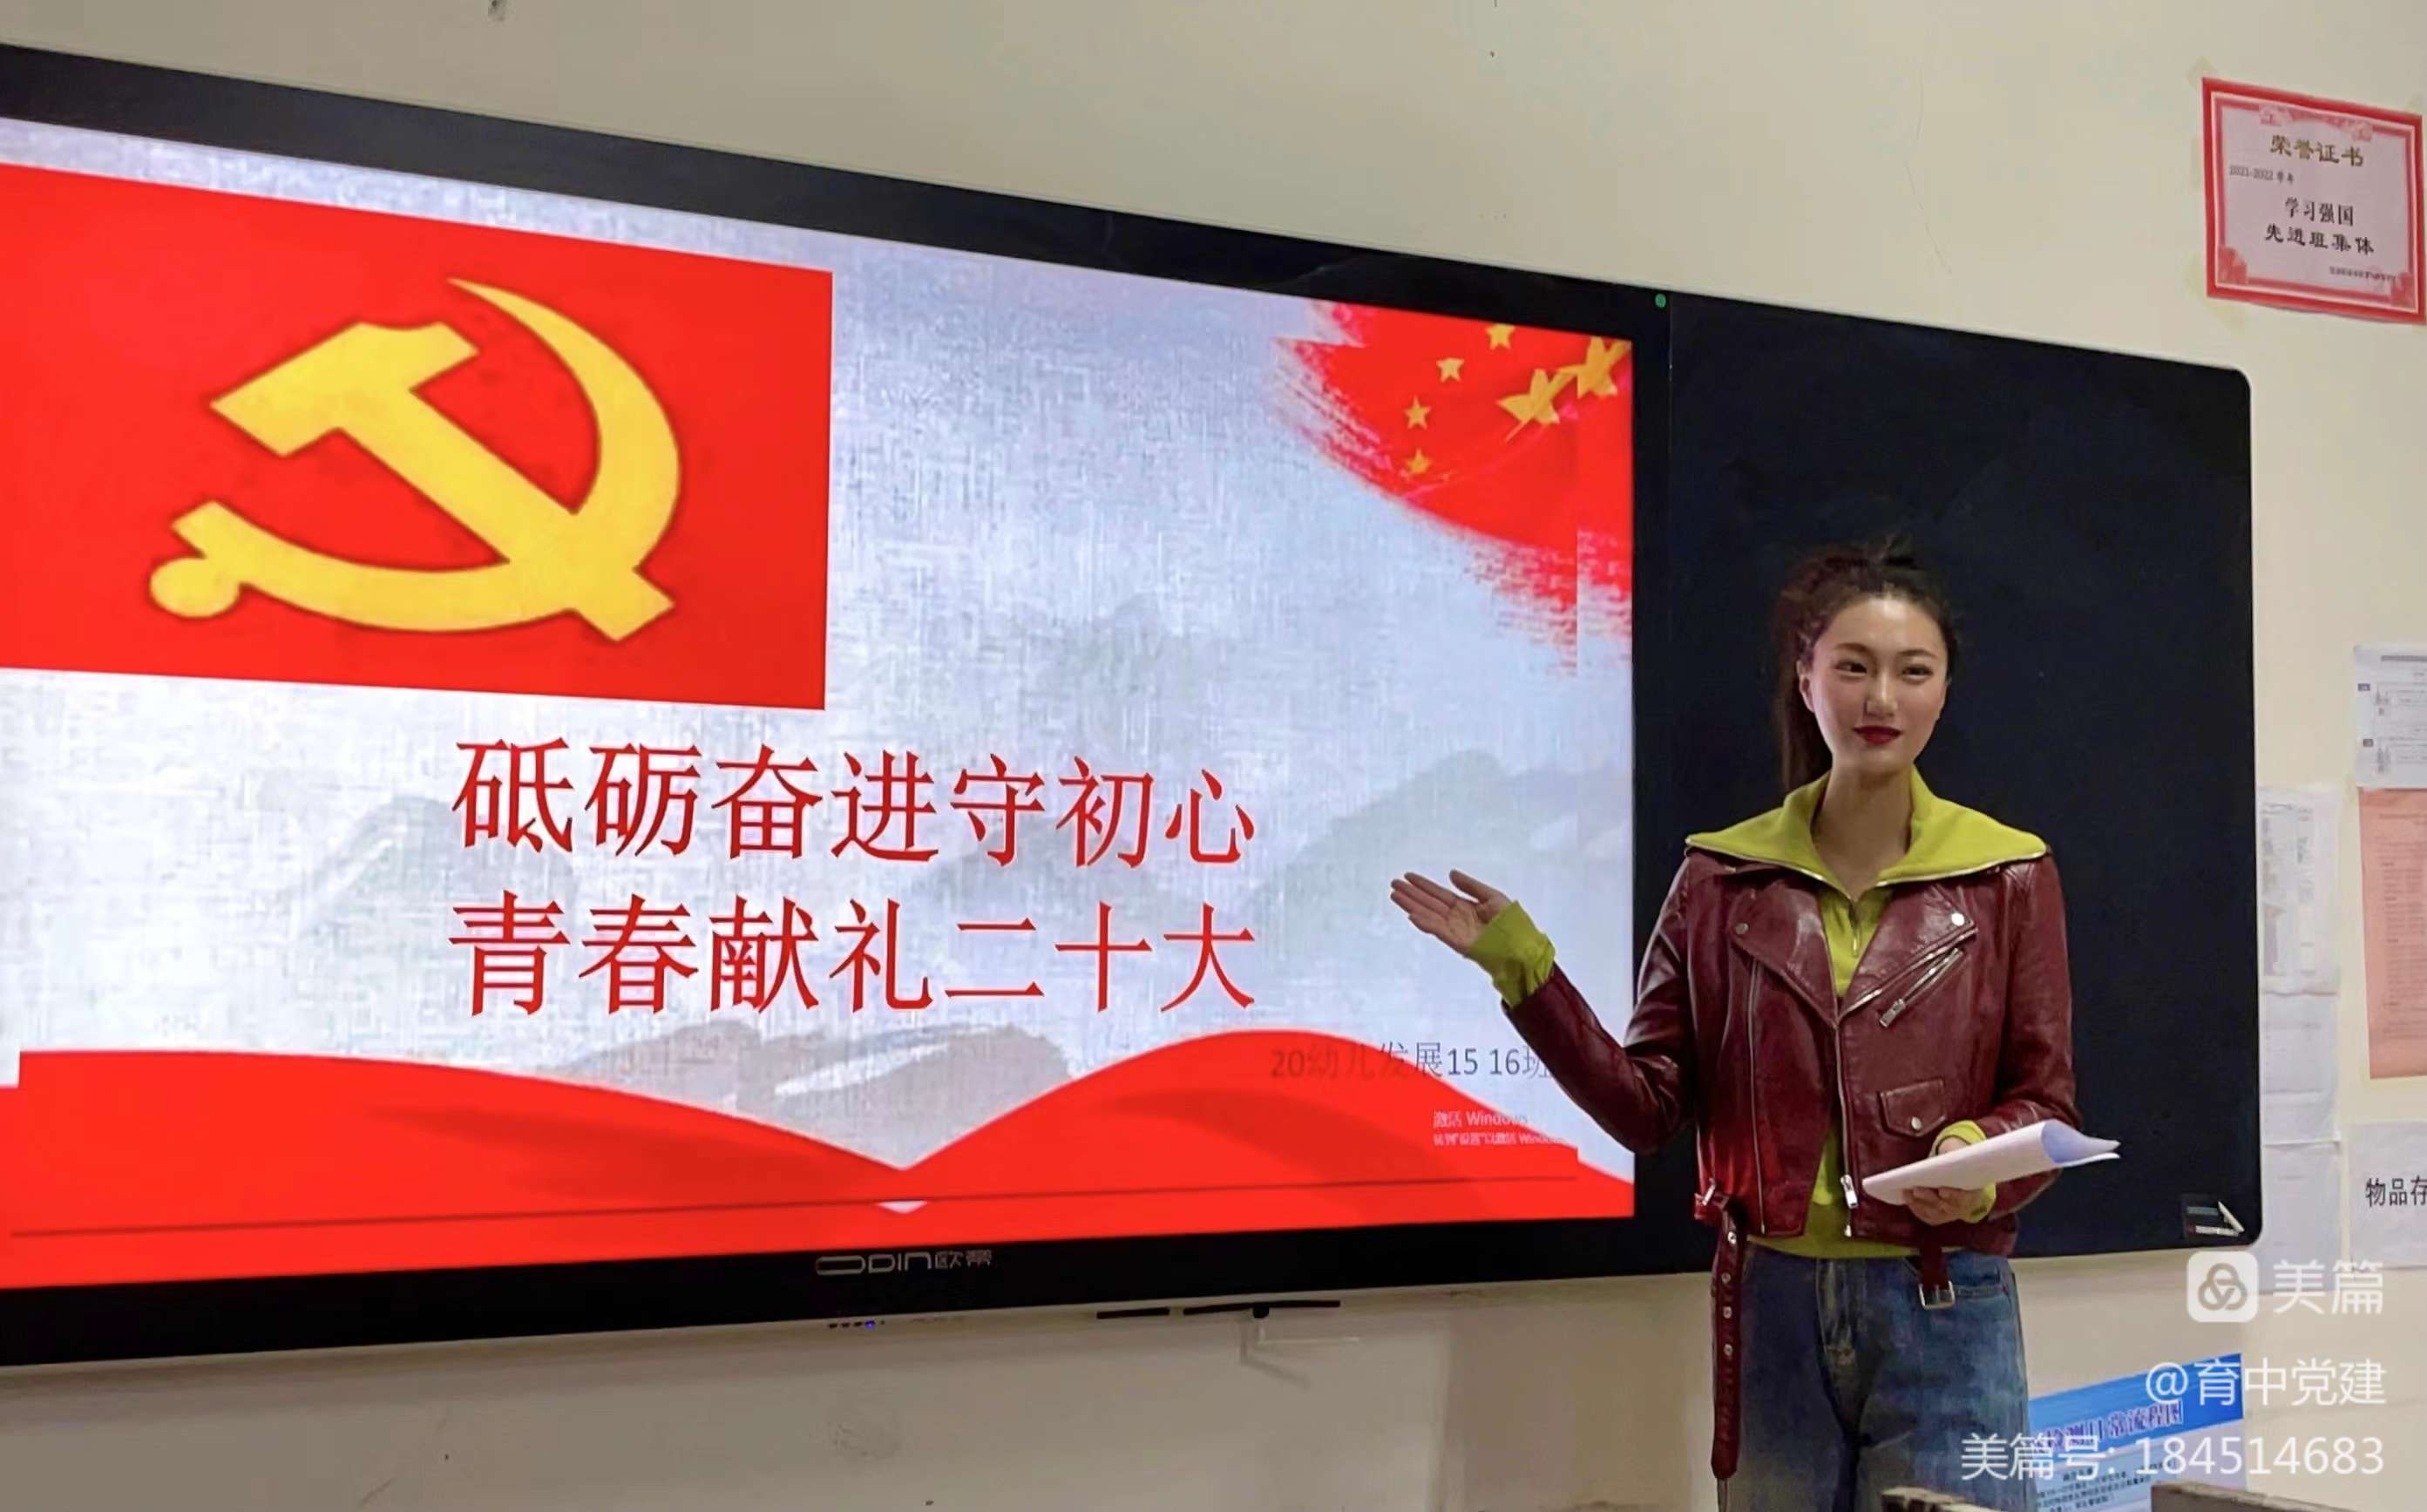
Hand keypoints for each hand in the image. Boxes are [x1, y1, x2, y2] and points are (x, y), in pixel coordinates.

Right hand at [1390, 870, 1509, 956]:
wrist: (1520, 946)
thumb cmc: (1511, 922)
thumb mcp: (1492, 896)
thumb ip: (1470, 886)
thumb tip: (1450, 874)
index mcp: (1464, 907)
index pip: (1439, 894)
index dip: (1423, 885)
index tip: (1408, 876)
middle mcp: (1456, 917)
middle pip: (1429, 903)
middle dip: (1411, 893)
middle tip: (1394, 883)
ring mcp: (1454, 930)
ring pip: (1428, 914)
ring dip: (1411, 905)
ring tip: (1395, 895)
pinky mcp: (1457, 941)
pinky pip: (1437, 930)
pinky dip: (1424, 923)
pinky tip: (1411, 915)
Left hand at [1906, 1131, 1987, 1225]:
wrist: (1964, 1186)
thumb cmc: (1961, 1170)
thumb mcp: (1962, 1163)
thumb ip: (1957, 1159)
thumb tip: (1949, 1153)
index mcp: (1972, 1196)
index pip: (1963, 1198)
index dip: (1953, 1195)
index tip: (1942, 1191)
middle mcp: (1961, 1209)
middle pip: (1945, 1206)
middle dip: (1930, 1198)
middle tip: (1917, 1189)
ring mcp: (1949, 1215)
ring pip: (1934, 1212)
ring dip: (1919, 1203)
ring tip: (1907, 1191)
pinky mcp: (1938, 1217)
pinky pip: (1926, 1215)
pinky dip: (1915, 1207)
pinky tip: (1906, 1195)